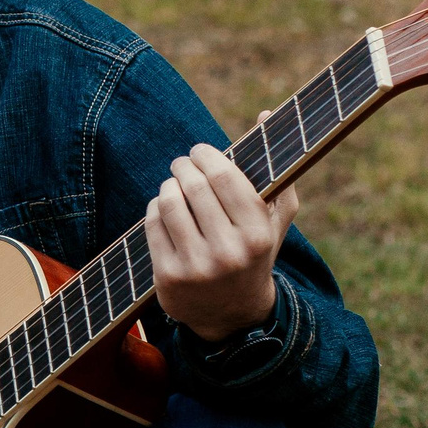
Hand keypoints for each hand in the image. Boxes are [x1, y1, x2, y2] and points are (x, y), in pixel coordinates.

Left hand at [146, 118, 298, 342]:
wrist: (233, 314)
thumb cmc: (254, 252)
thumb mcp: (274, 219)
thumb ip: (275, 169)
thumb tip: (264, 113)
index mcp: (257, 233)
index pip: (224, 177)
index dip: (206, 156)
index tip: (201, 152)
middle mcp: (228, 251)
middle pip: (193, 186)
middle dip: (183, 166)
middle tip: (181, 164)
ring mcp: (196, 266)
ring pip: (168, 202)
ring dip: (167, 185)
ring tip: (173, 184)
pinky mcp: (168, 277)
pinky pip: (151, 224)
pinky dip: (154, 208)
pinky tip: (163, 209)